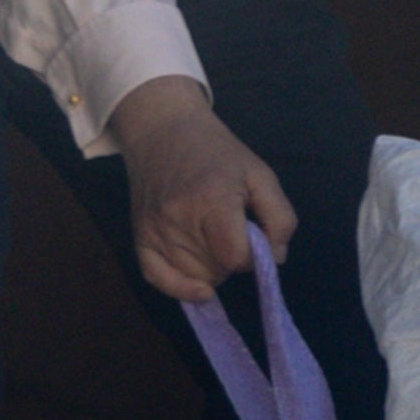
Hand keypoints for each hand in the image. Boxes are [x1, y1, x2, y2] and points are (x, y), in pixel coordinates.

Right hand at [105, 77, 293, 301]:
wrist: (164, 131)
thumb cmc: (219, 153)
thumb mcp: (261, 176)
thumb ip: (280, 218)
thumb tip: (276, 258)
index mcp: (212, 201)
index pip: (235, 256)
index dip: (253, 256)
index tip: (255, 238)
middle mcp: (178, 218)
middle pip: (216, 270)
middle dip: (233, 259)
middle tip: (232, 232)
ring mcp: (155, 229)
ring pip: (194, 277)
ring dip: (212, 269)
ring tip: (214, 239)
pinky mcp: (140, 235)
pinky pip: (156, 278)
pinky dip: (179, 287)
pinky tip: (199, 287)